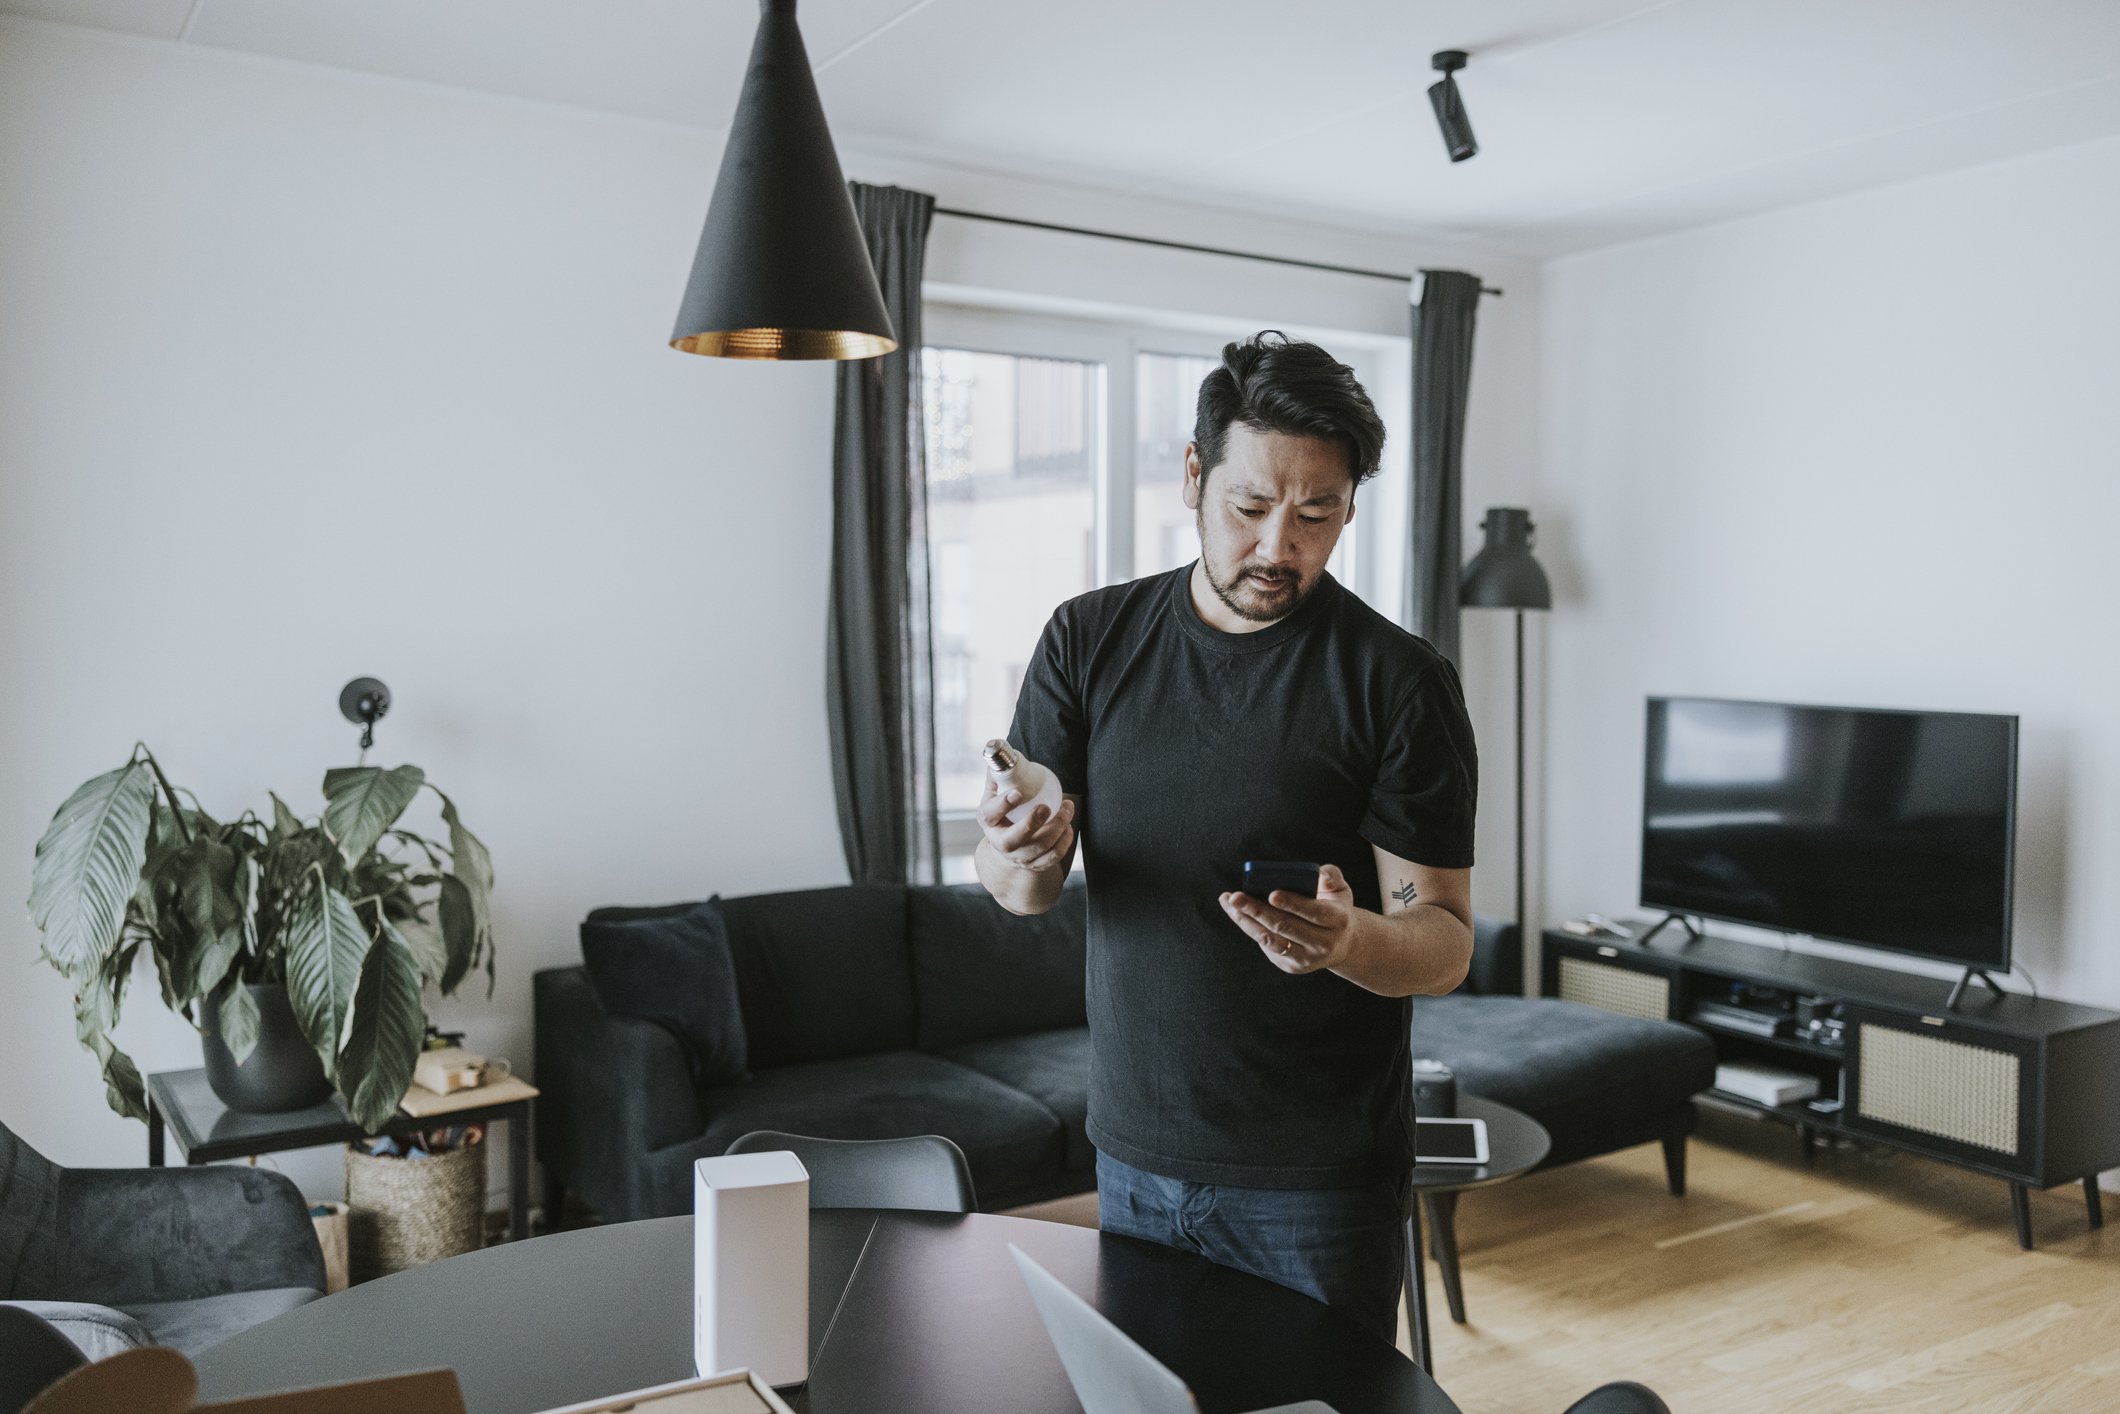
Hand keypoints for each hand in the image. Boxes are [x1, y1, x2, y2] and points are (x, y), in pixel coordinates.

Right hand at [977, 774, 1074, 872]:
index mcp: (989, 823)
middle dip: (1032, 823)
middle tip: (1046, 807)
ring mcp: (1019, 857)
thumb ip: (999, 776)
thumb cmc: (1003, 814)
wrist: (1007, 848)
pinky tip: (1068, 826)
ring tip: (1067, 808)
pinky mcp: (1036, 865)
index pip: (990, 814)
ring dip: (1057, 827)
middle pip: (1014, 840)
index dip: (1003, 804)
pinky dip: (1065, 841)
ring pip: (1040, 848)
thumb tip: (1004, 754)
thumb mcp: (995, 795)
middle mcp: (1001, 844)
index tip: (1017, 793)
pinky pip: (1053, 857)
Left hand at [1220, 863, 1358, 975]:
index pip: (1314, 912)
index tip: (1272, 893)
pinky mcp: (1292, 966)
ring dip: (1246, 921)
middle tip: (1236, 897)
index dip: (1292, 903)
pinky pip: (1267, 947)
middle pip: (1285, 926)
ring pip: (1270, 940)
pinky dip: (1250, 928)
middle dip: (1257, 911)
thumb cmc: (1335, 908)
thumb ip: (1331, 875)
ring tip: (1229, 903)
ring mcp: (1307, 958)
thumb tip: (1320, 875)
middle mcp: (1324, 943)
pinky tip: (1237, 913)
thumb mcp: (1341, 889)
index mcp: (1337, 920)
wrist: (1342, 945)